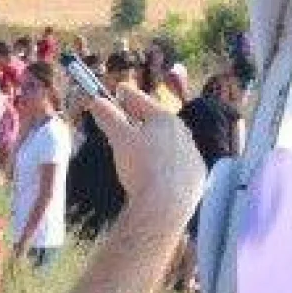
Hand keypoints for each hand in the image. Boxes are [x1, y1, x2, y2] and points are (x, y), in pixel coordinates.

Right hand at [89, 85, 204, 229]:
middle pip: (158, 119)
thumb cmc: (142, 167)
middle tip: (130, 117)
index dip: (127, 94)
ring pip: (171, 141)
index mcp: (164, 119)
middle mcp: (182, 132)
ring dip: (157, 140)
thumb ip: (108, 117)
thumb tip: (96, 100)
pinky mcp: (196, 173)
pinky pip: (179, 162)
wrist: (165, 203)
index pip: (141, 101)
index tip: (119, 89)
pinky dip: (168, 162)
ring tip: (143, 147)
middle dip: (143, 117)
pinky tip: (159, 171)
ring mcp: (191, 153)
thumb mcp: (120, 139)